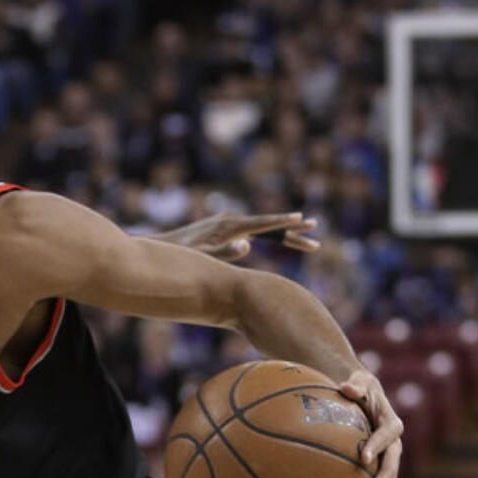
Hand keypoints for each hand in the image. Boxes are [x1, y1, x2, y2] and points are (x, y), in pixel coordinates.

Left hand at [166, 212, 319, 261]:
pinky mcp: (225, 228)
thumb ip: (225, 253)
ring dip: (284, 232)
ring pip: (263, 227)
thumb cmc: (181, 256)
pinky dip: (271, 234)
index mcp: (230, 226)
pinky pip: (254, 230)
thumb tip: (249, 245)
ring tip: (306, 236)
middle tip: (315, 232)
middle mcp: (232, 220)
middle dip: (292, 229)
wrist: (162, 246)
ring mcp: (228, 223)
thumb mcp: (203, 258)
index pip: (264, 224)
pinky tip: (281, 238)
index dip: (284, 223)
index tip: (303, 220)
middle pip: (269, 225)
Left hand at [339, 368, 402, 477]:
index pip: (388, 434)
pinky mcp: (378, 474)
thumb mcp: (359, 381)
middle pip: (391, 470)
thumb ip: (355, 385)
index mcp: (392, 424)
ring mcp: (388, 463)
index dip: (377, 445)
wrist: (364, 397)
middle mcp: (394, 447)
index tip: (362, 457)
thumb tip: (345, 388)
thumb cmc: (358, 387)